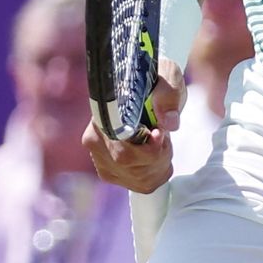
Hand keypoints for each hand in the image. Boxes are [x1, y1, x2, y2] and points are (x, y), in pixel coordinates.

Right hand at [83, 67, 186, 195]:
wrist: (151, 89)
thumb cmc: (157, 80)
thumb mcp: (168, 77)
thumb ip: (168, 95)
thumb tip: (169, 122)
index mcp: (101, 114)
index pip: (119, 145)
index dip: (145, 149)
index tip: (160, 135)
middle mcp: (94, 139)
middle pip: (128, 165)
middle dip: (157, 156)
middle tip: (164, 137)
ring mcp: (100, 159)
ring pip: (136, 178)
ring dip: (160, 165)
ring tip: (162, 144)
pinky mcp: (111, 171)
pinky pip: (139, 185)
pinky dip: (157, 174)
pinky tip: (159, 156)